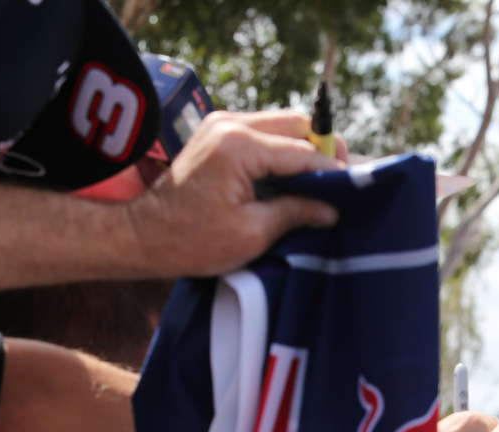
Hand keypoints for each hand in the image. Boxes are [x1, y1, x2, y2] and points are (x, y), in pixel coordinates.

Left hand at [128, 110, 344, 277]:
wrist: (144, 235)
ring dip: (303, 147)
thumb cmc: (193, 241)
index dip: (331, 169)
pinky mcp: (217, 132)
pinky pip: (263, 131)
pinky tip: (293, 174)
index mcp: (239, 147)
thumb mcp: (253, 233)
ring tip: (320, 180)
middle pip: (295, 124)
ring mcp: (221, 124)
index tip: (354, 186)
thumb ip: (296, 212)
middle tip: (340, 179)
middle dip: (322, 148)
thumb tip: (331, 209)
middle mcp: (230, 124)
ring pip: (281, 124)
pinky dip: (283, 148)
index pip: (302, 151)